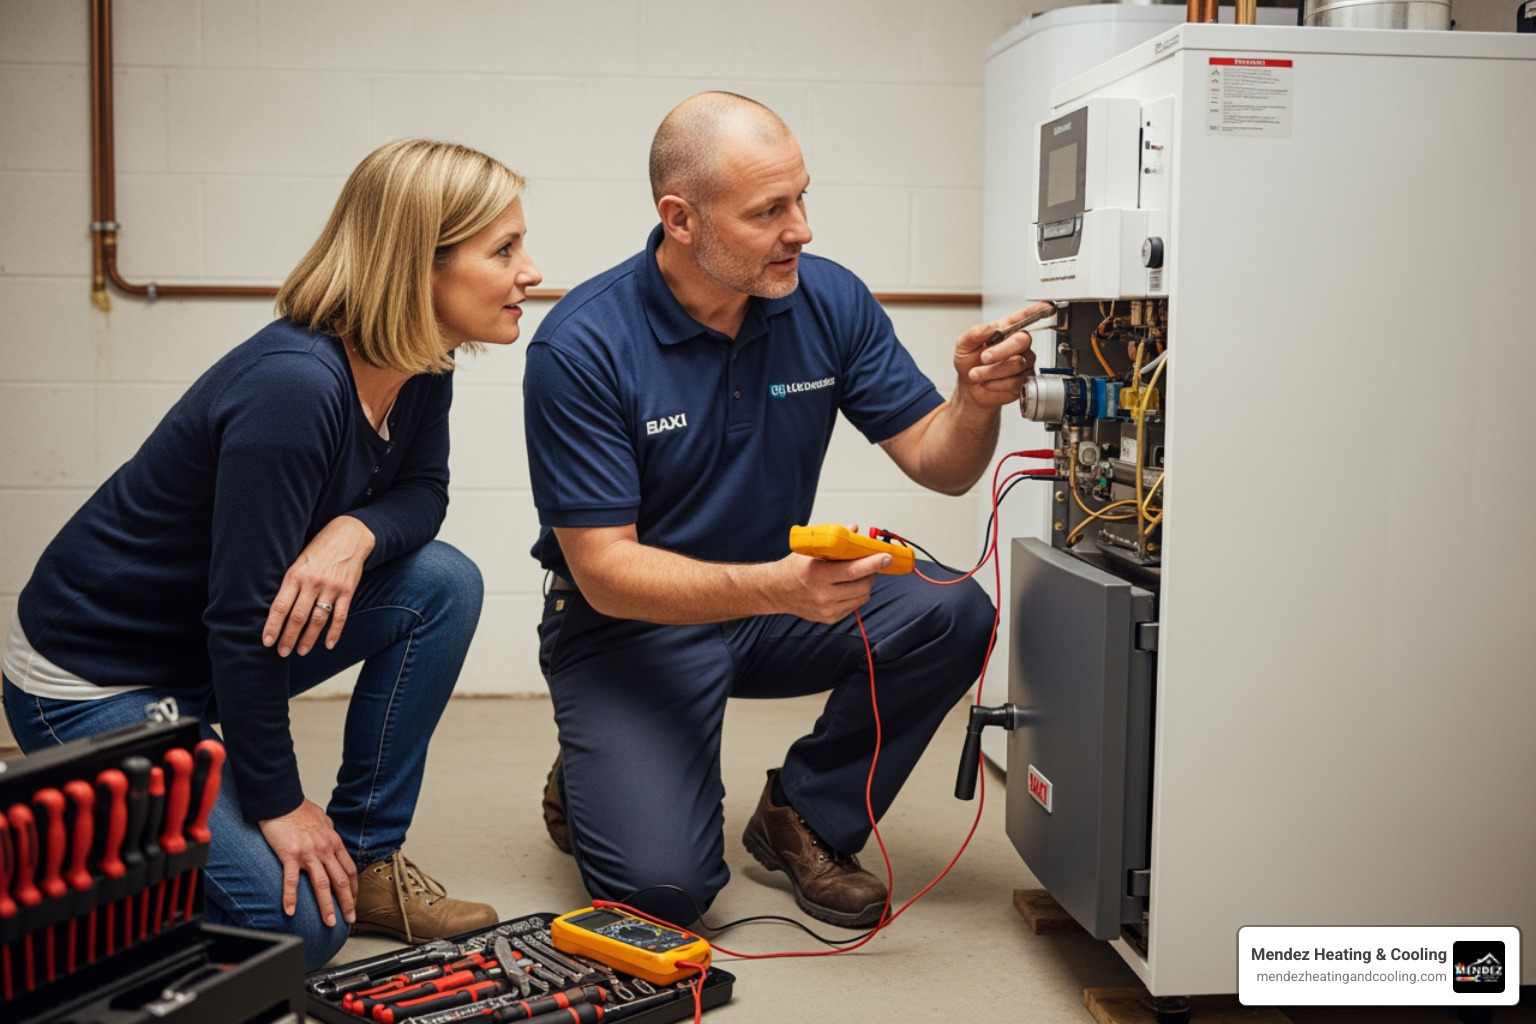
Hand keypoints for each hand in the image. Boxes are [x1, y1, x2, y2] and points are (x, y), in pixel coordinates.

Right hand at [258, 799, 357, 926]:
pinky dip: (291, 897)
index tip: (354, 900)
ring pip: (322, 885)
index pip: (349, 870)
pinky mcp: (290, 855)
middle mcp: (325, 849)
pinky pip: (290, 881)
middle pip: (340, 880)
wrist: (282, 801)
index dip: (354, 888)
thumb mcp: (323, 821)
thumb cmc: (300, 810)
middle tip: (350, 919)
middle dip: (347, 902)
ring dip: (327, 906)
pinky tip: (290, 911)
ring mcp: (308, 853)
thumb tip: (332, 842)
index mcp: (333, 842)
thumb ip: (329, 834)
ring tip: (330, 922)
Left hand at [263, 515, 375, 656]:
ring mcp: (331, 587)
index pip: (280, 606)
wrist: (349, 534)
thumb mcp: (298, 560)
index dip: (273, 626)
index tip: (267, 641)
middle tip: (282, 652)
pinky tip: (328, 644)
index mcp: (295, 575)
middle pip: (297, 617)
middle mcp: (312, 582)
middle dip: (288, 637)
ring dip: (308, 638)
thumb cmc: (320, 547)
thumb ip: (290, 582)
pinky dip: (334, 632)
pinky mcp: (347, 590)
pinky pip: (340, 616)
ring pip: (317, 620)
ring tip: (301, 650)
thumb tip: (278, 608)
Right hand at [778, 547, 890, 623]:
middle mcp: (822, 595)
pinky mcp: (830, 618)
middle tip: (871, 563)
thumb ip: (835, 541)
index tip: (887, 557)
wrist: (776, 591)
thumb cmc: (794, 568)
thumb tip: (855, 530)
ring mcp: (827, 609)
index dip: (873, 563)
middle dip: (872, 573)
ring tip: (859, 574)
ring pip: (862, 597)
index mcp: (817, 574)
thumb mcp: (810, 550)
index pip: (853, 570)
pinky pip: (854, 606)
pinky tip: (848, 586)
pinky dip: (856, 595)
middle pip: (862, 585)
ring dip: (865, 584)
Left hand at [952, 303, 1048, 406]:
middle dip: (1000, 351)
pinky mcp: (1024, 380)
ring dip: (991, 371)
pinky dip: (996, 383)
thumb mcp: (963, 345)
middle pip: (1021, 341)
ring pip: (1017, 363)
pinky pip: (1016, 381)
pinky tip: (987, 382)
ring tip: (976, 374)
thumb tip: (988, 328)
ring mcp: (1023, 362)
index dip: (1036, 311)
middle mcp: (1018, 344)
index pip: (1024, 317)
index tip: (1046, 306)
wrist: (969, 388)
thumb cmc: (969, 362)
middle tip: (983, 358)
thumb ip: (973, 334)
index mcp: (1005, 329)